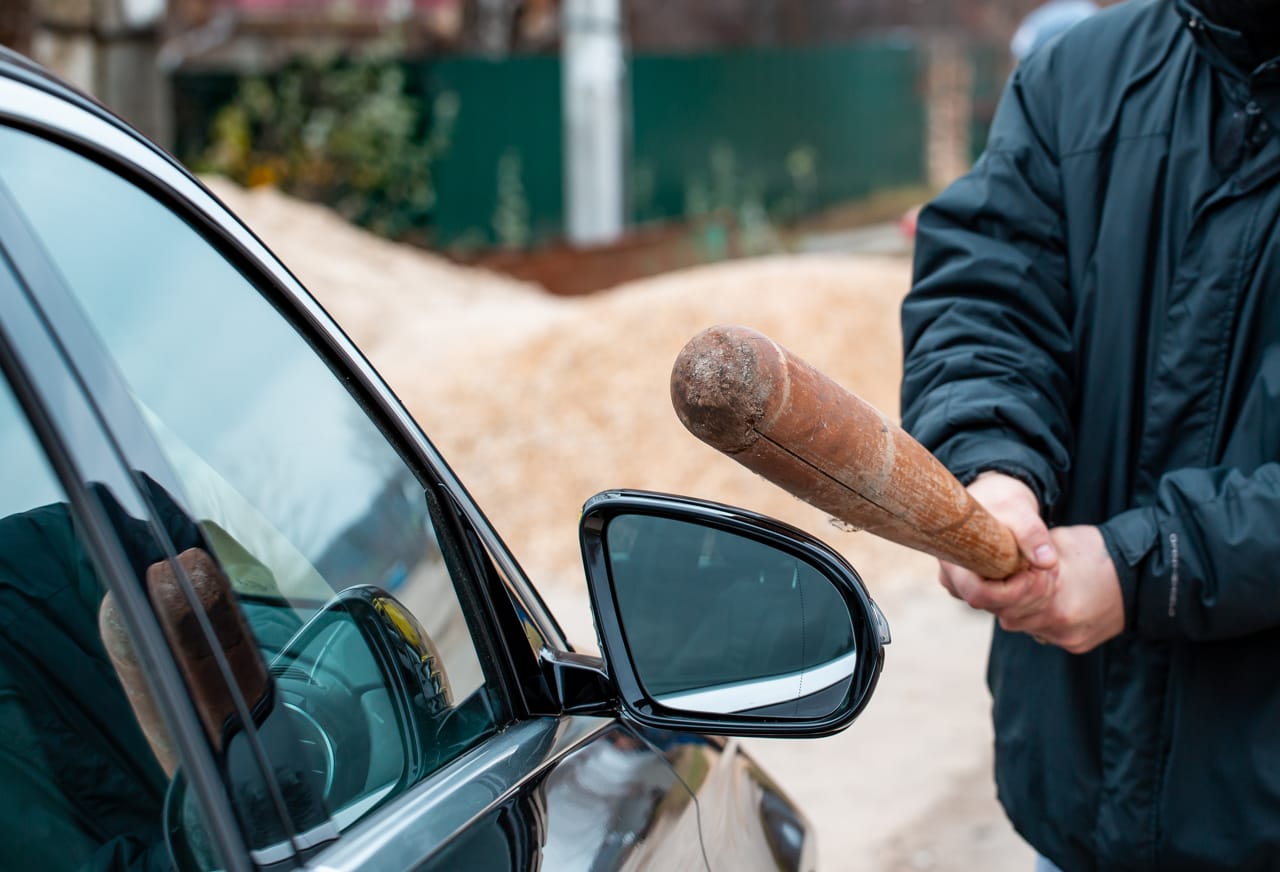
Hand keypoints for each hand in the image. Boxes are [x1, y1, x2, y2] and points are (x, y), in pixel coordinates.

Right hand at [938, 471, 1060, 616]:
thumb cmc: (1002, 500)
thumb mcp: (1019, 511)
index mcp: (953, 561)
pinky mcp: (981, 587)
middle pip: (993, 605)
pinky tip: (1037, 574)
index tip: (1034, 571)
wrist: (997, 496)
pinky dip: (1027, 594)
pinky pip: (1005, 605)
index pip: (979, 595)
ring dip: (1031, 595)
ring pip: (1001, 608)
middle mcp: (954, 579)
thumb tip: (1047, 562)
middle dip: (1027, 594)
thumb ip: (1033, 535)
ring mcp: (966, 586)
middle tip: (1048, 570)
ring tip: (1045, 569)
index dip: (1012, 591)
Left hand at [998, 524, 1123, 653]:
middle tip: (998, 575)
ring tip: (1022, 585)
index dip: (987, 584)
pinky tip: (1046, 600)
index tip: (985, 569)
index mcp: (1053, 599)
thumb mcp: (1057, 543)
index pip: (998, 600)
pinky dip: (1038, 617)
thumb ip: (1025, 555)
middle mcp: (1059, 625)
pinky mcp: (1076, 645)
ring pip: (1022, 625)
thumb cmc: (1099, 552)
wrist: (1146, 577)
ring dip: (1018, 608)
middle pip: (1007, 616)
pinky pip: (1042, 632)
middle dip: (1000, 596)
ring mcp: (1068, 638)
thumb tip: (996, 554)